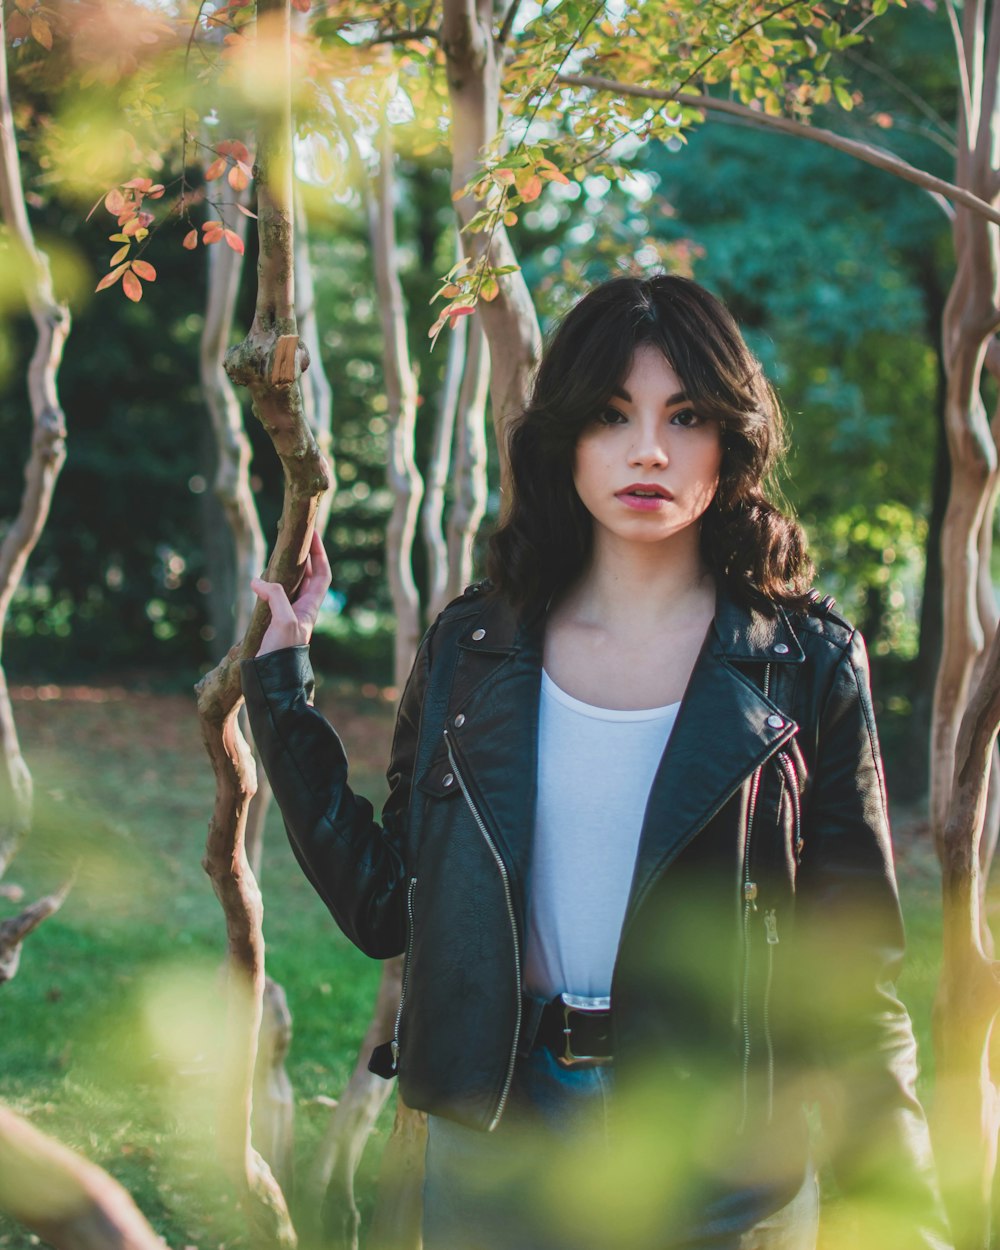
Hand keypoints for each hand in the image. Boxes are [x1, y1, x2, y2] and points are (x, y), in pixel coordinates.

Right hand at [251, 529, 332, 656]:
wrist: (271, 680)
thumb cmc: (283, 652)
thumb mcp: (284, 621)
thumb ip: (275, 596)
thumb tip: (257, 581)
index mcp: (311, 607)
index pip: (323, 574)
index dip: (320, 553)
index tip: (312, 534)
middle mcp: (302, 609)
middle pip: (308, 576)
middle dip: (303, 556)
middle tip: (292, 539)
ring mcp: (287, 616)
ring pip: (291, 585)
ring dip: (286, 569)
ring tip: (276, 554)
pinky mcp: (272, 623)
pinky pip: (275, 597)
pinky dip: (269, 585)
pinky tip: (259, 581)